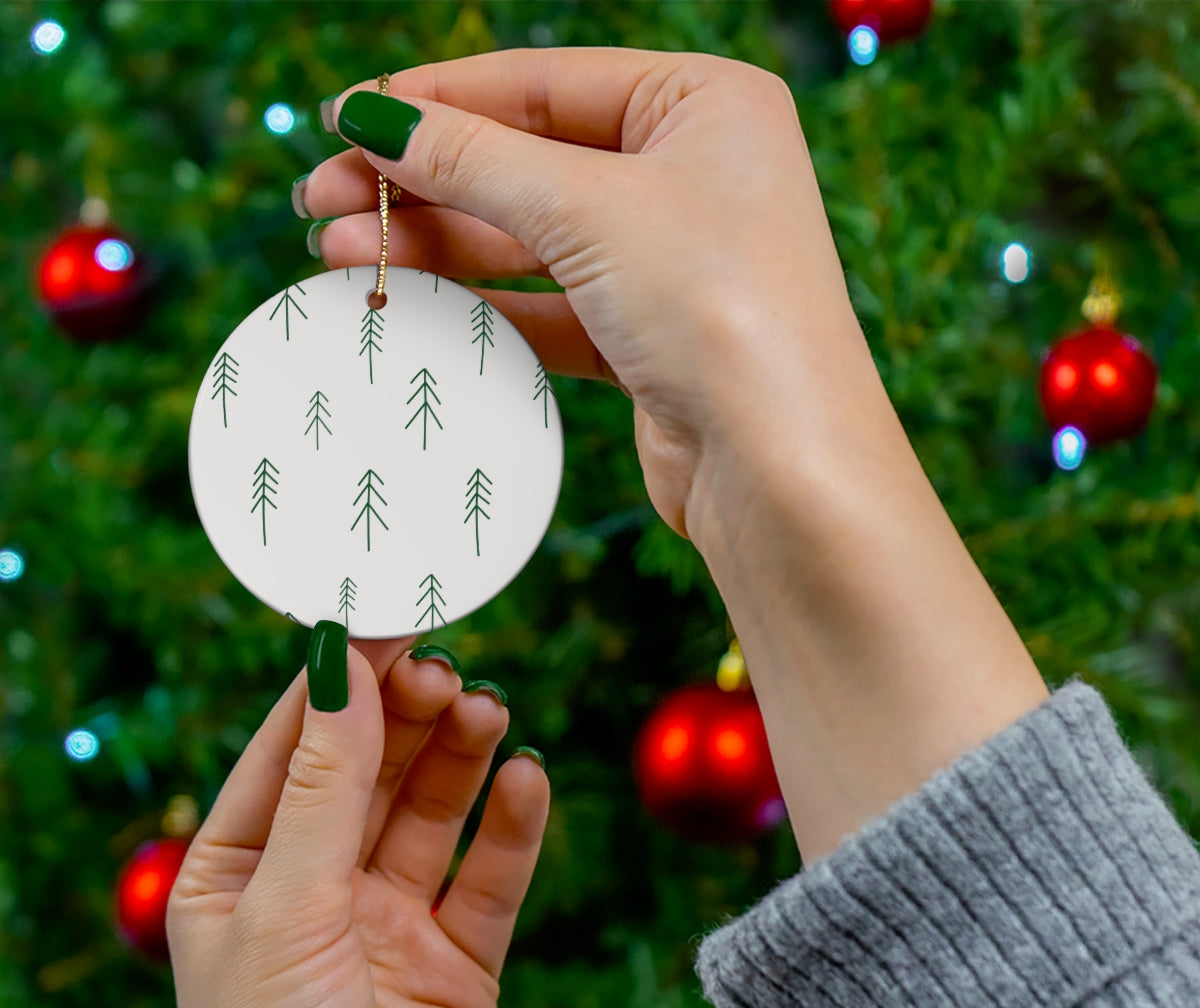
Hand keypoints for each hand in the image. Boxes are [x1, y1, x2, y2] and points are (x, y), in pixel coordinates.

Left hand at [167, 636, 549, 1007]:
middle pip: (371, 769)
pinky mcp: (459, 962)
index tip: (386, 615)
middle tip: (447, 667)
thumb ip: (324, 786)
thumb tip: (342, 666)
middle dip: (406, 715)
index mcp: (240, 873)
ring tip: (488, 712)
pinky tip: (527, 781)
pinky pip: (491, 876)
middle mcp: (315, 890)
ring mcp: (389, 924)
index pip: (293, 747)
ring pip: (433, 811)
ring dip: (461, 757)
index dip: (339, 681)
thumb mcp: (287, 910)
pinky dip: (512, 826)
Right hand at [299, 49, 1048, 864]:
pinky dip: (480, 305)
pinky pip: (548, 306)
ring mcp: (670, 262)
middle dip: (422, 183)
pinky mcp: (648, 339)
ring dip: (436, 246)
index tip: (344, 121)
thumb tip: (372, 119)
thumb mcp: (588, 210)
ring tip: (339, 253)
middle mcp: (692, 175)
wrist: (781, 468)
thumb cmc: (719, 309)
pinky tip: (405, 303)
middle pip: (527, 163)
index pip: (543, 83)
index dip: (437, 101)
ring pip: (529, 240)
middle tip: (322, 201)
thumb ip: (474, 160)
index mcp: (704, 105)